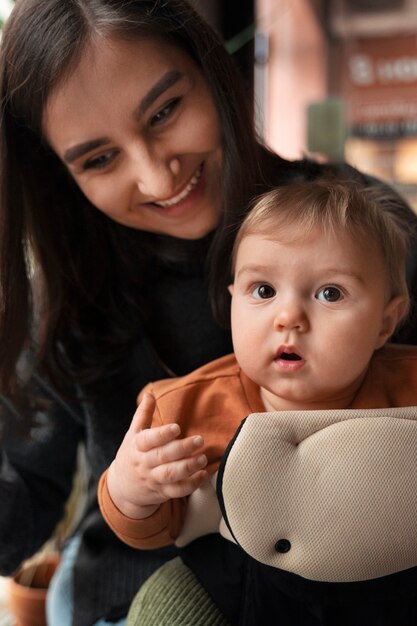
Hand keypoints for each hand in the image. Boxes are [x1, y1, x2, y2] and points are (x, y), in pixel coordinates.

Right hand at [107, 393, 207, 518]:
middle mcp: (145, 463)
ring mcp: (153, 479)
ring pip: (171, 474)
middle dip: (182, 449)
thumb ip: (143, 414)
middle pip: (163, 456)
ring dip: (189, 467)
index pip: (149, 440)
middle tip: (199, 440)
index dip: (162, 434)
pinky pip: (177, 491)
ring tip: (203, 458)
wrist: (122, 488)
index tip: (177, 427)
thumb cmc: (131, 454)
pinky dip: (191, 484)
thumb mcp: (133, 434)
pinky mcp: (162, 492)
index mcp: (138, 446)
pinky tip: (203, 475)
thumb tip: (149, 394)